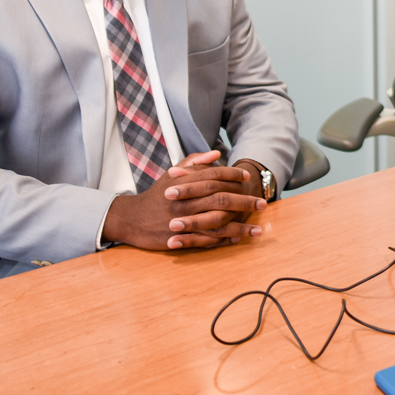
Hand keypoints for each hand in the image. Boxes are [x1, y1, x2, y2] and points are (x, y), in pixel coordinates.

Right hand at [103, 151, 266, 249]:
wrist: (131, 219)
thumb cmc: (155, 196)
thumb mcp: (172, 175)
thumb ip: (194, 163)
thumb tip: (215, 154)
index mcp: (184, 182)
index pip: (213, 176)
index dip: (232, 176)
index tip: (247, 178)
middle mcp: (186, 200)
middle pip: (221, 199)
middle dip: (244, 202)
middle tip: (263, 204)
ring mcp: (184, 220)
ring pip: (218, 223)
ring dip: (240, 228)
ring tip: (258, 230)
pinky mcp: (181, 237)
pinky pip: (206, 240)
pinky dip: (223, 240)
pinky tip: (237, 241)